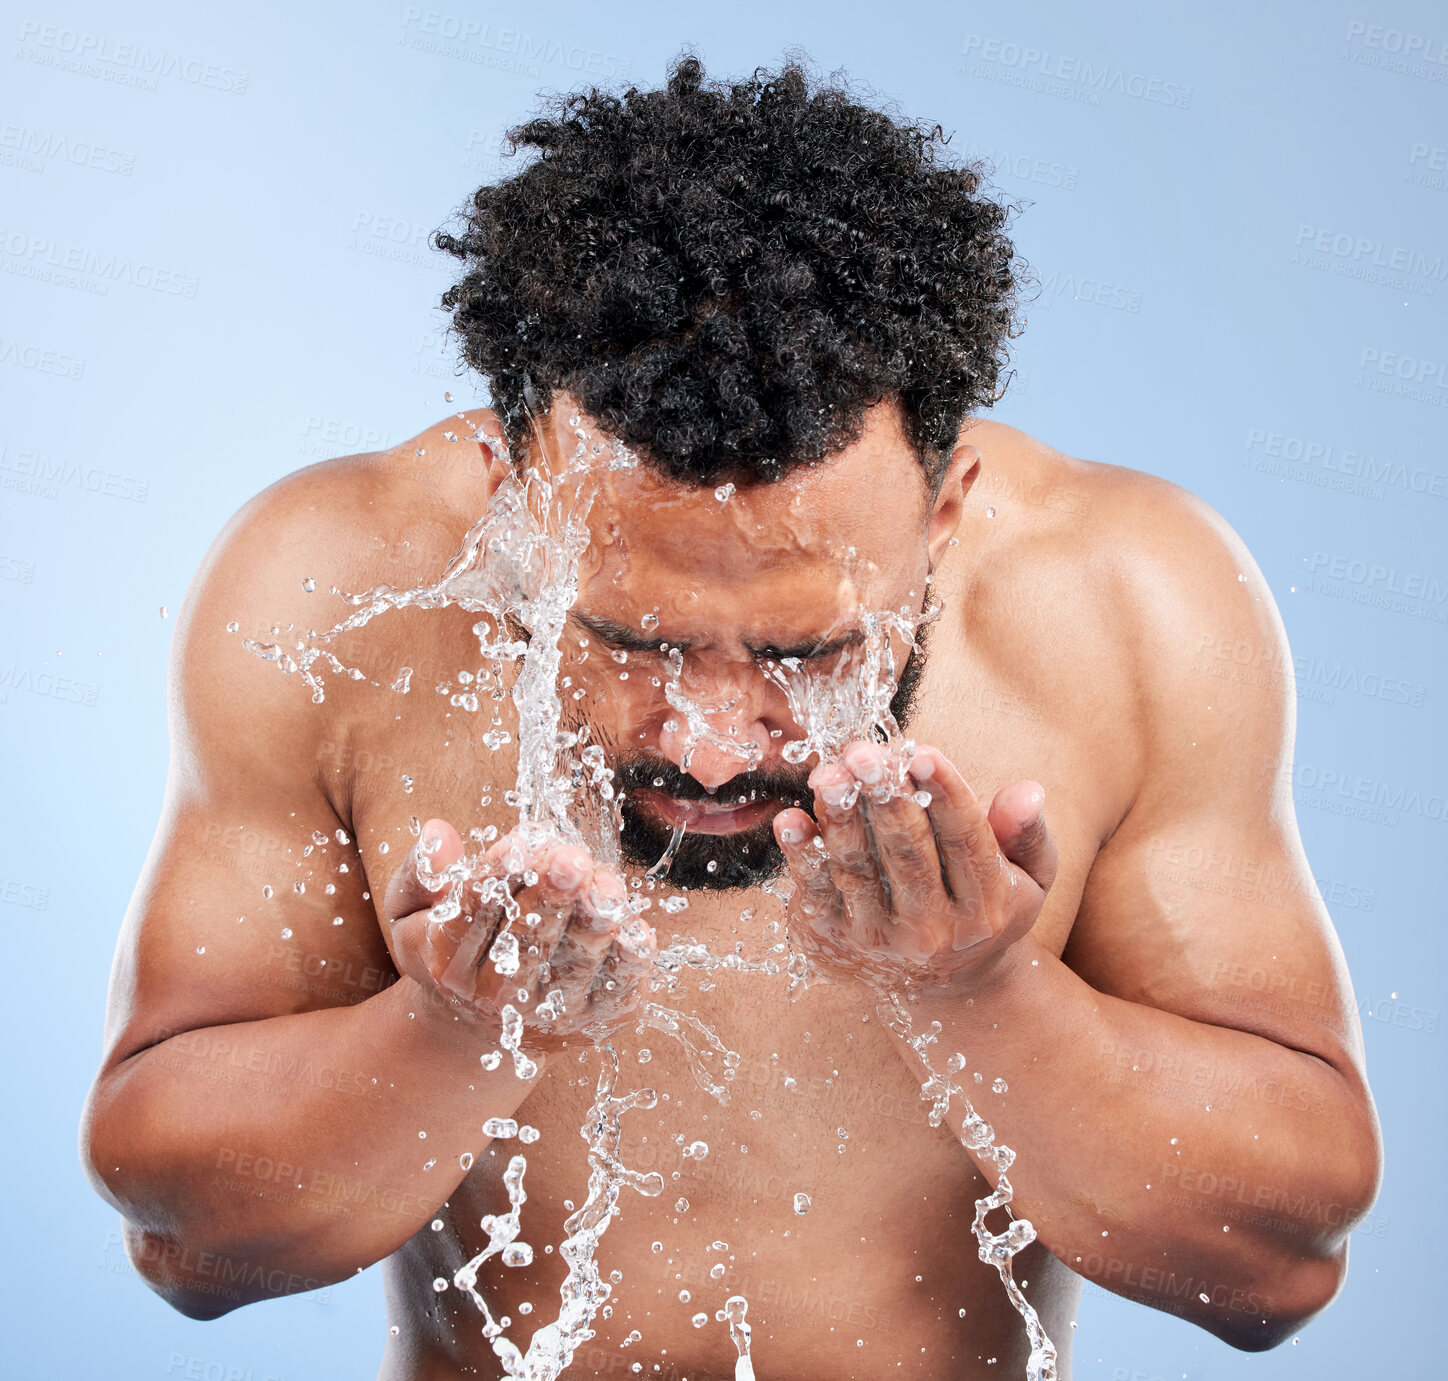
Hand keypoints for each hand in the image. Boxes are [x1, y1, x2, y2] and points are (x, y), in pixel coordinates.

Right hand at [384, 819, 656, 1049]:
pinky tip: (633, 925)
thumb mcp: (412, 912)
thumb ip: (419, 872)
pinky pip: (616, 989)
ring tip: (606, 886)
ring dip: (593, 923)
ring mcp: (548, 1013)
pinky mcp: (593, 1020)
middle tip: (570, 861)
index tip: (517, 846)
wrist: (478, 1026)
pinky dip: (628, 959)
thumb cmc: (452, 946)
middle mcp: (496, 996)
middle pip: (526, 943)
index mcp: (448, 962)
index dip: (497, 877)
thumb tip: (438, 832)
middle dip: (551, 898)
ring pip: (573, 965)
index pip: (471, 915)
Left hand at [771, 742, 1055, 993]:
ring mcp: (879, 938)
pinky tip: (790, 819)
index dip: (946, 794)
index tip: (924, 752)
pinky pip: (815, 890)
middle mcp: (933, 930)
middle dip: (884, 798)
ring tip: (828, 774)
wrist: (942, 985)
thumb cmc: (984, 907)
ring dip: (840, 817)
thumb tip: (1028, 790)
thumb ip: (1027, 832)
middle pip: (908, 853)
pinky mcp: (834, 938)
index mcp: (986, 907)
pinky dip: (801, 854)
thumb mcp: (1027, 877)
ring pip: (859, 868)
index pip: (967, 842)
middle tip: (865, 752)